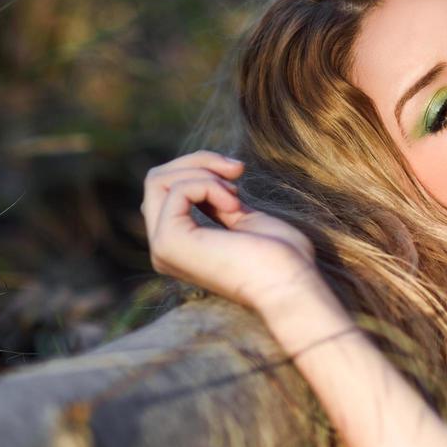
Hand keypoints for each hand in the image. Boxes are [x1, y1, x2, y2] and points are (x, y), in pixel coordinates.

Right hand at [142, 150, 321, 315]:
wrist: (290, 284)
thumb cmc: (282, 258)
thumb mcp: (245, 220)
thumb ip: (218, 203)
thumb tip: (204, 174)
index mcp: (181, 245)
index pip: (167, 190)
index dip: (200, 169)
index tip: (237, 173)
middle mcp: (163, 248)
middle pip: (156, 181)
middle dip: (198, 162)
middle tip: (237, 169)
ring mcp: (162, 247)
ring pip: (158, 180)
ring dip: (204, 172)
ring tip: (237, 193)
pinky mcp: (168, 242)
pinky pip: (177, 191)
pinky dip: (209, 186)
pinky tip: (234, 206)